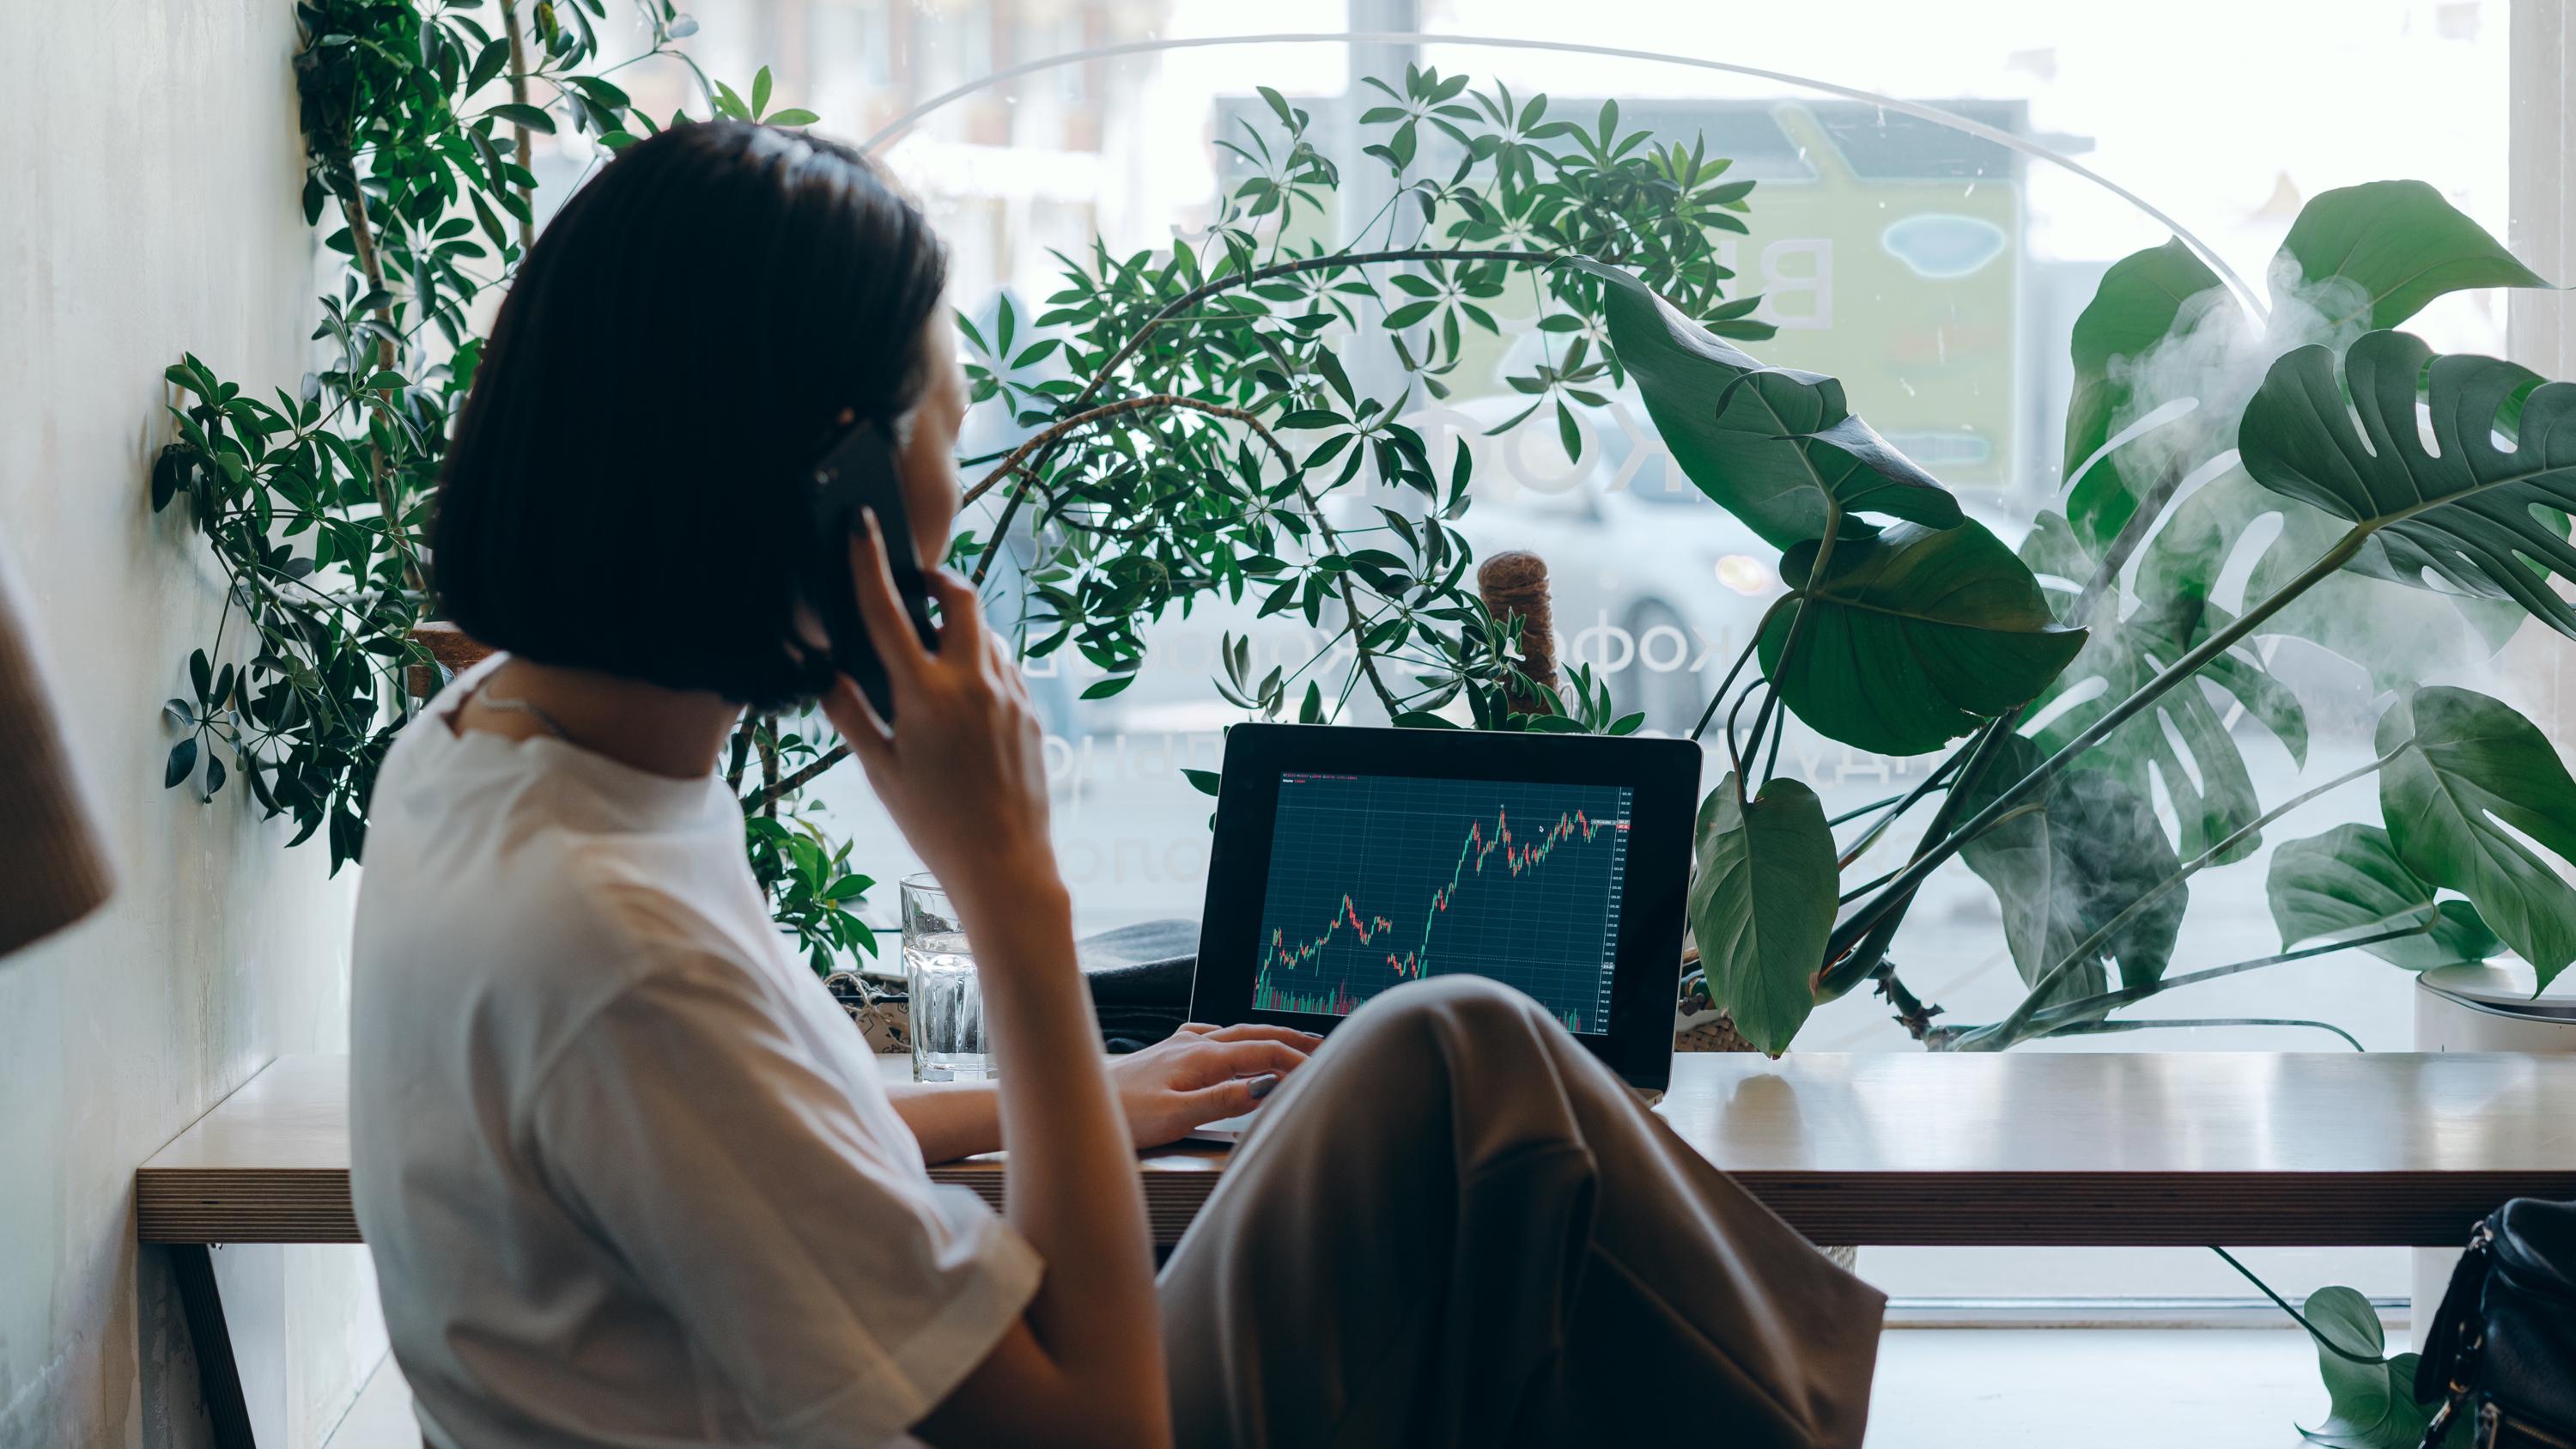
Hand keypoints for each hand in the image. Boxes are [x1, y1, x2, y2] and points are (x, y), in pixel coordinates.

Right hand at [824, 511, 1058, 922]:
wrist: (1006, 865)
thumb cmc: (934, 825)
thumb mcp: (879, 771)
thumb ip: (850, 715)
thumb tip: (827, 676)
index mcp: (925, 694)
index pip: (887, 612)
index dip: (868, 563)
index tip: (861, 525)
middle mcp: (973, 683)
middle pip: (962, 598)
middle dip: (940, 581)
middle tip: (919, 587)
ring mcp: (1010, 695)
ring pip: (988, 635)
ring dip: (962, 630)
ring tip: (936, 658)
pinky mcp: (1033, 713)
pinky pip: (1007, 669)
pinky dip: (984, 666)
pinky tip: (966, 699)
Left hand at [1106, 1023, 1322, 1147]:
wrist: (1076, 1101)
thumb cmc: (1122, 1114)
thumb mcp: (1177, 1116)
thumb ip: (1224, 1100)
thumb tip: (1267, 1087)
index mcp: (1203, 1057)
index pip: (1263, 1054)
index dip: (1297, 1062)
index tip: (1324, 1072)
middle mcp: (1194, 1044)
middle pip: (1255, 1036)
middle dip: (1292, 1040)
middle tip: (1326, 1047)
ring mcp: (1180, 1045)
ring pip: (1235, 1033)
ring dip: (1267, 1037)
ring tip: (1291, 1041)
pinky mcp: (1167, 1052)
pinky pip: (1210, 1036)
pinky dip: (1233, 1037)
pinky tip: (1228, 1040)